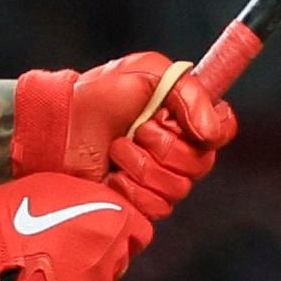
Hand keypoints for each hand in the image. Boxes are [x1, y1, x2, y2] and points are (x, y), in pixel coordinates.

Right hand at [0, 172, 147, 280]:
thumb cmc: (16, 208)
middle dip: (100, 255)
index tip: (104, 232)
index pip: (139, 232)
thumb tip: (97, 209)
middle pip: (119, 259)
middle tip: (69, 250)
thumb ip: (90, 201)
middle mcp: (113, 252)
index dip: (122, 232)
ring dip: (83, 280)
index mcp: (115, 218)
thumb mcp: (62, 187)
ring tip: (50, 270)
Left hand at [12, 50, 239, 224]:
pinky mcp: (139, 203)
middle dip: (165, 147)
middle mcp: (177, 149)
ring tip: (117, 149)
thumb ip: (189, 94)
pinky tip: (112, 176)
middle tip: (138, 130)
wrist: (58, 125)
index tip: (185, 123)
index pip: (223, 130)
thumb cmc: (98, 94)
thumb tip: (211, 133)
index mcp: (183, 116)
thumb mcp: (147, 73)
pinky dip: (131, 190)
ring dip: (143, 166)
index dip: (211, 131)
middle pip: (201, 164)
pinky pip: (156, 208)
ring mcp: (158, 178)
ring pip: (178, 188)